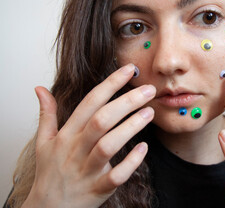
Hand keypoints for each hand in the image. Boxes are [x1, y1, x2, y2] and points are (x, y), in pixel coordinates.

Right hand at [23, 64, 155, 207]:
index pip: (90, 102)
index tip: (130, 70)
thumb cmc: (49, 172)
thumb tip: (40, 89)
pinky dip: (131, 162)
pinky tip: (144, 148)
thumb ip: (46, 114)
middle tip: (149, 90)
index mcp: (66, 135)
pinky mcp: (98, 189)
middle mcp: (76, 149)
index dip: (110, 84)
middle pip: (102, 120)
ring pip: (109, 145)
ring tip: (150, 112)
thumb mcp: (43, 142)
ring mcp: (87, 170)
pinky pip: (116, 176)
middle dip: (127, 102)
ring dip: (131, 127)